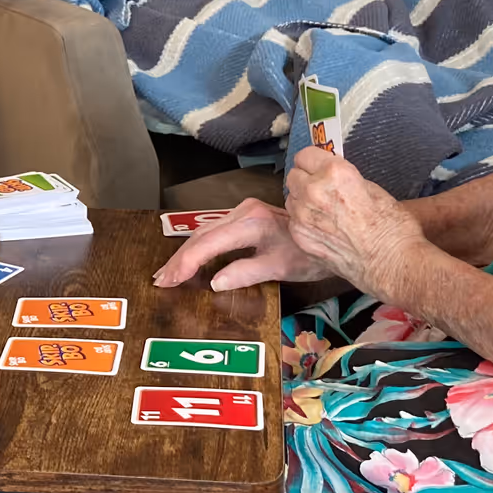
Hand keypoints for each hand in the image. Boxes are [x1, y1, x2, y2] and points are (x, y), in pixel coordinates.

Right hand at [151, 199, 330, 290]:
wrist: (332, 234)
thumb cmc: (310, 254)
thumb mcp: (281, 268)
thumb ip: (246, 273)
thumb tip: (215, 282)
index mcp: (251, 223)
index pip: (208, 245)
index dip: (185, 264)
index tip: (169, 282)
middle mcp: (243, 212)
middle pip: (200, 236)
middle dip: (179, 260)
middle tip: (161, 281)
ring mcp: (243, 211)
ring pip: (204, 232)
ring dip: (185, 253)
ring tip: (168, 272)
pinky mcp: (245, 214)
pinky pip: (214, 230)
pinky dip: (198, 246)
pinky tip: (189, 258)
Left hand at [284, 148, 429, 303]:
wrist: (391, 264)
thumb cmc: (392, 227)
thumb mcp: (373, 188)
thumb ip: (345, 178)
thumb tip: (332, 176)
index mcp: (335, 173)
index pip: (305, 155)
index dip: (314, 161)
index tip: (319, 167)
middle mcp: (314, 192)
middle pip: (294, 176)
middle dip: (306, 179)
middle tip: (322, 189)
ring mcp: (303, 216)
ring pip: (291, 199)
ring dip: (302, 201)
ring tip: (324, 211)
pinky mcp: (300, 237)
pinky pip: (294, 221)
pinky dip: (304, 222)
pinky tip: (324, 229)